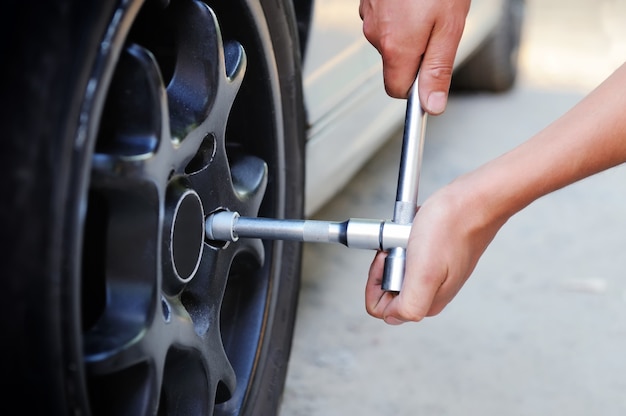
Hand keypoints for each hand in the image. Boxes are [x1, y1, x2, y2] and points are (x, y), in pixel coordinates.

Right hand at [359, 0, 469, 113]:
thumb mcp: (449, 26)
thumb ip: (438, 69)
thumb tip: (432, 105)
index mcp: (396, 47)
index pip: (399, 91)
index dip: (418, 86)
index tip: (432, 75)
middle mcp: (377, 34)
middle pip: (395, 65)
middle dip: (416, 53)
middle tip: (437, 28)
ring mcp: (369, 16)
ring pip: (390, 41)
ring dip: (407, 31)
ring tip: (427, 6)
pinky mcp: (369, 2)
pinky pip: (384, 21)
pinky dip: (398, 14)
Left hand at [365, 183, 504, 323]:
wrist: (475, 200)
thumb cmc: (451, 229)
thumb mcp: (424, 273)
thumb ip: (409, 305)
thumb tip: (393, 317)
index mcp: (427, 303)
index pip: (383, 308)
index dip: (377, 282)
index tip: (389, 259)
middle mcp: (432, 293)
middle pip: (389, 288)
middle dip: (386, 264)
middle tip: (400, 245)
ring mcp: (436, 274)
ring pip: (398, 268)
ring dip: (395, 249)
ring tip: (409, 235)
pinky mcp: (438, 256)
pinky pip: (409, 252)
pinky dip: (405, 239)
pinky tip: (415, 229)